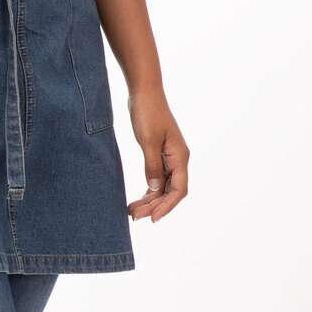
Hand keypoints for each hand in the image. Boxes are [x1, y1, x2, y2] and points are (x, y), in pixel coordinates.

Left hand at [126, 86, 189, 222]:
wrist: (144, 93)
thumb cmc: (147, 113)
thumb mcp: (147, 141)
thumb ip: (151, 166)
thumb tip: (153, 189)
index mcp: (179, 156)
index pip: (178, 189)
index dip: (167, 206)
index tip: (153, 219)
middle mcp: (177, 159)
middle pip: (170, 191)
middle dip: (154, 206)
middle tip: (134, 216)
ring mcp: (169, 157)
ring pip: (162, 186)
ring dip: (149, 200)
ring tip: (131, 211)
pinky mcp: (159, 154)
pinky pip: (157, 178)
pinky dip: (148, 190)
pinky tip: (138, 199)